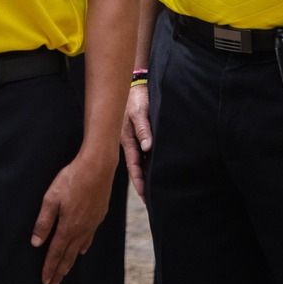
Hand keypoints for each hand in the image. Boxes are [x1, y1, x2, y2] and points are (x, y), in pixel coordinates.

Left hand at [32, 147, 116, 283]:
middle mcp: (81, 229)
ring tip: (65, 273)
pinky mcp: (99, 216)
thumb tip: (36, 243)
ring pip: (79, 249)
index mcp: (68, 227)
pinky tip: (81, 250)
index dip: (49, 268)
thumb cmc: (73, 179)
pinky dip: (83, 248)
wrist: (98, 167)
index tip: (45, 281)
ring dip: (70, 263)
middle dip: (59, 272)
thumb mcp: (51, 198)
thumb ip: (44, 222)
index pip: (55, 253)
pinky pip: (89, 238)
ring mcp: (92, 224)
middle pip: (68, 256)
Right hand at [121, 83, 152, 199]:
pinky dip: (149, 161)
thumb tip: (147, 148)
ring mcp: (135, 138)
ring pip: (141, 160)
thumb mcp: (139, 112)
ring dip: (146, 172)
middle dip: (142, 182)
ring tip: (153, 188)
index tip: (145, 195)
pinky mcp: (140, 133)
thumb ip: (143, 129)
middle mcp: (131, 141)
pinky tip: (155, 168)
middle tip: (149, 199)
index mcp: (127, 139)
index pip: (134, 166)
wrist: (135, 84)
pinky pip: (144, 151)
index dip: (139, 181)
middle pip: (137, 166)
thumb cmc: (135, 97)